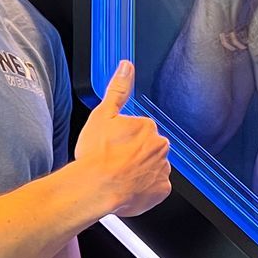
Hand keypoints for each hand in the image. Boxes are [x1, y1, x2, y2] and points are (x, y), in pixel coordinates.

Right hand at [74, 61, 171, 216]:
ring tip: (119, 176)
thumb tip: (126, 67)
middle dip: (135, 153)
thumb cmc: (96, 155)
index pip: (140, 129)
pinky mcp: (161, 190)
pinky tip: (128, 187)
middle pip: (149, 147)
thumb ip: (118, 89)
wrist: (95, 188)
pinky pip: (155, 187)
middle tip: (115, 161)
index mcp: (147, 126)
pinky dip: (145, 188)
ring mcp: (162, 169)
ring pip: (152, 167)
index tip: (113, 146)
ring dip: (140, 170)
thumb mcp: (103, 114)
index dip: (124, 138)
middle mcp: (160, 147)